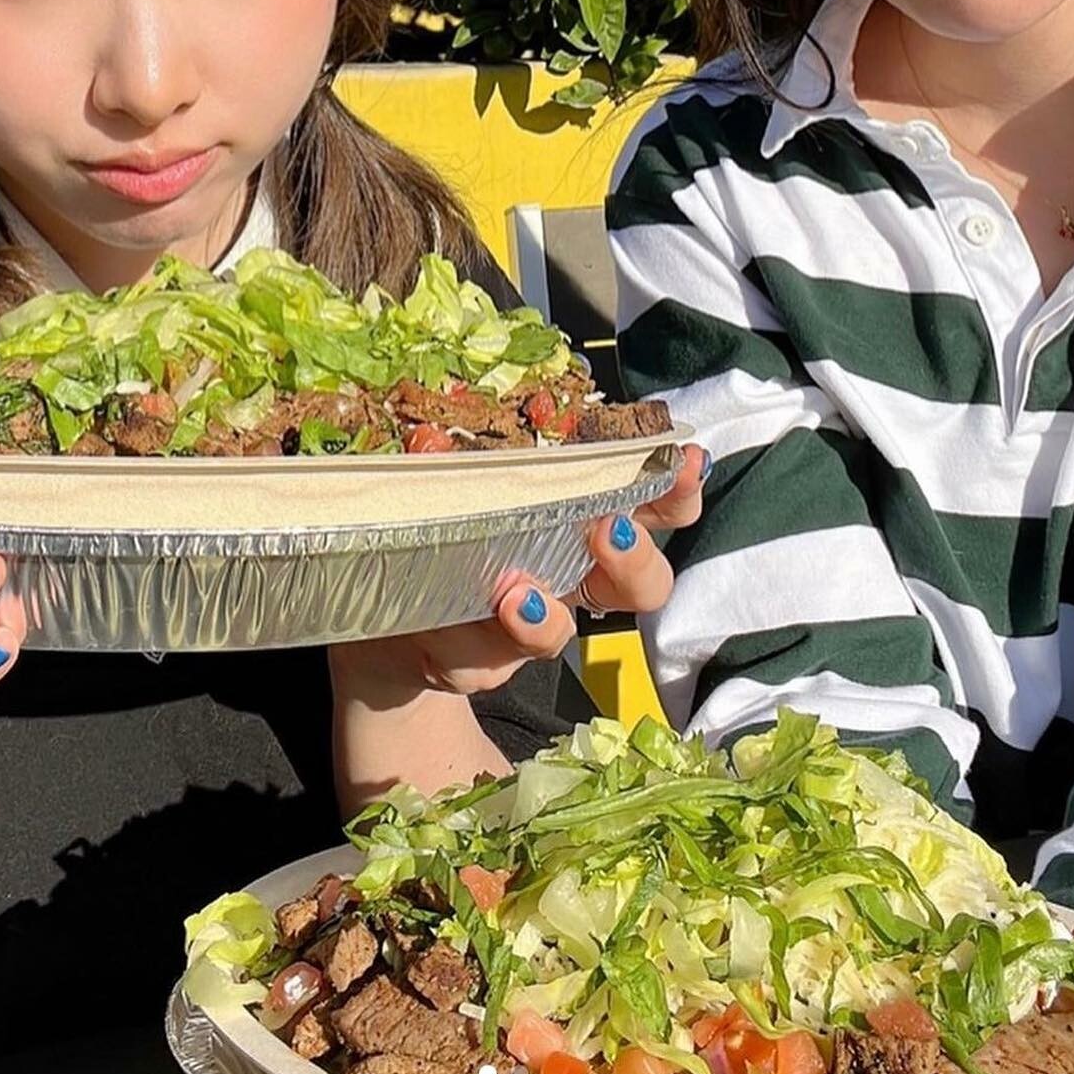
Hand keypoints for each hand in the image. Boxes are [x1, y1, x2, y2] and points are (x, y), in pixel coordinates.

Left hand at [330, 442, 707, 697]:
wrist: (387, 601)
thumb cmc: (447, 515)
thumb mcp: (475, 468)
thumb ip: (499, 446)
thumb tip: (493, 409)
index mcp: (584, 521)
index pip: (655, 507)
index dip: (679, 489)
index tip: (687, 461)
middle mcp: (570, 580)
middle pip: (640, 585)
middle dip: (636, 559)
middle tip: (608, 530)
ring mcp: (525, 628)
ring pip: (560, 634)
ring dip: (546, 617)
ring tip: (517, 594)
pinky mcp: (474, 664)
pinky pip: (478, 660)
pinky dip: (468, 639)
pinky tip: (449, 621)